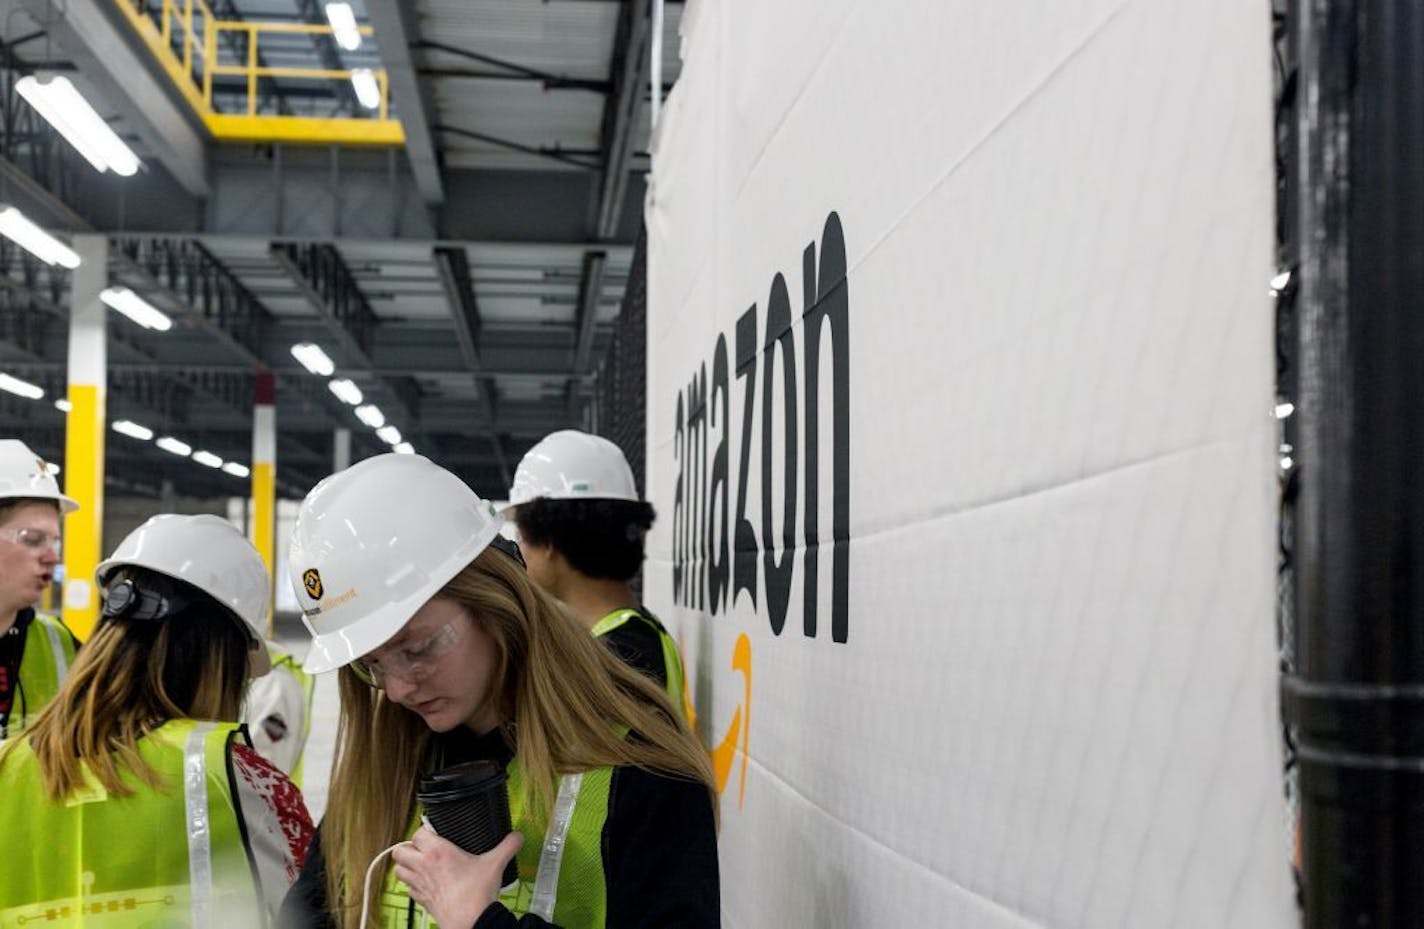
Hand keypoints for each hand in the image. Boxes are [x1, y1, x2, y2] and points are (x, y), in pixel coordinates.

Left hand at [391, 826, 523, 928]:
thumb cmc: (476, 892)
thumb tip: (518, 836)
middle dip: (408, 847)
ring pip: (398, 869)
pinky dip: (412, 884)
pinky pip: (407, 889)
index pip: (418, 832)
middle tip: (423, 848)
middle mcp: (423, 866)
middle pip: (399, 850)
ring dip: (406, 865)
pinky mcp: (421, 900)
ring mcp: (419, 884)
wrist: (469, 921)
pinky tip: (425, 883)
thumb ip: (508, 846)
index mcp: (438, 851)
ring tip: (419, 864)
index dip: (424, 831)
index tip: (434, 833)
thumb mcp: (495, 863)